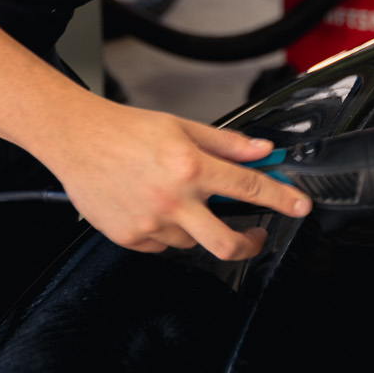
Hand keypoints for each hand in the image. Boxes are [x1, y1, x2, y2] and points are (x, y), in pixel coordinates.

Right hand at [44, 103, 310, 260]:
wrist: (75, 139)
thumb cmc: (124, 130)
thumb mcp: (181, 127)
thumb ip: (227, 144)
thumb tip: (261, 151)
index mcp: (190, 167)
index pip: (249, 187)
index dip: (281, 199)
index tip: (298, 206)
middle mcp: (172, 200)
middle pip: (226, 243)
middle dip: (250, 245)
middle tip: (255, 236)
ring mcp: (150, 224)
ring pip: (191, 242)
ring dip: (196, 228)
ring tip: (179, 201)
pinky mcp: (130, 238)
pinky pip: (162, 245)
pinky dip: (166, 231)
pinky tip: (152, 207)